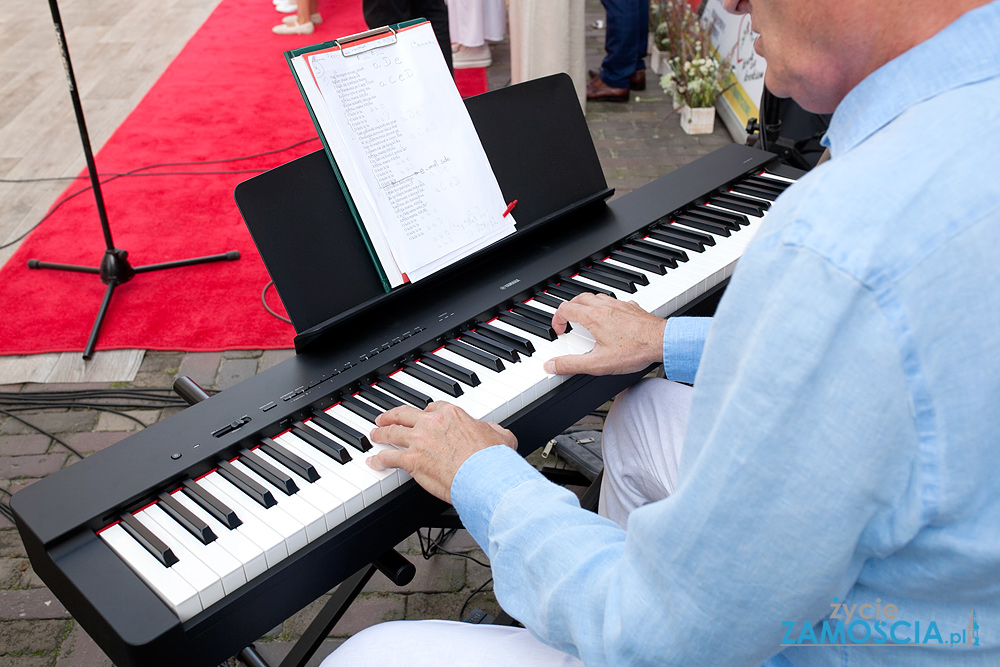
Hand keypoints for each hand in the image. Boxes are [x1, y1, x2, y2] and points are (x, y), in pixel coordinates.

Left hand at [367, 402, 516, 502]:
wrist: (484, 476)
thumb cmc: (492, 460)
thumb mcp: (502, 436)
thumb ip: (495, 430)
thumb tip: (497, 431)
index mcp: (452, 414)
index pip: (433, 407)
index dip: (425, 412)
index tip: (422, 415)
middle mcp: (432, 423)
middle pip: (405, 414)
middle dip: (392, 415)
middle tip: (385, 417)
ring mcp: (419, 441)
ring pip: (392, 433)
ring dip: (380, 433)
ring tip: (375, 435)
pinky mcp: (412, 461)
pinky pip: (389, 458)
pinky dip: (379, 459)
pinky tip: (374, 461)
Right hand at [545, 292, 665, 375]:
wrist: (662, 342)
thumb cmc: (634, 351)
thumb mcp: (597, 364)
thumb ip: (572, 365)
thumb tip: (551, 366)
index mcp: (593, 317)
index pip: (566, 309)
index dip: (557, 319)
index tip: (560, 330)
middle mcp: (605, 306)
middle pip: (579, 298)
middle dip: (570, 309)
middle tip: (569, 321)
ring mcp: (620, 305)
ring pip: (597, 297)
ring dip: (587, 305)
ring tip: (586, 318)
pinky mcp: (632, 308)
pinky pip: (615, 301)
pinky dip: (606, 307)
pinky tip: (611, 318)